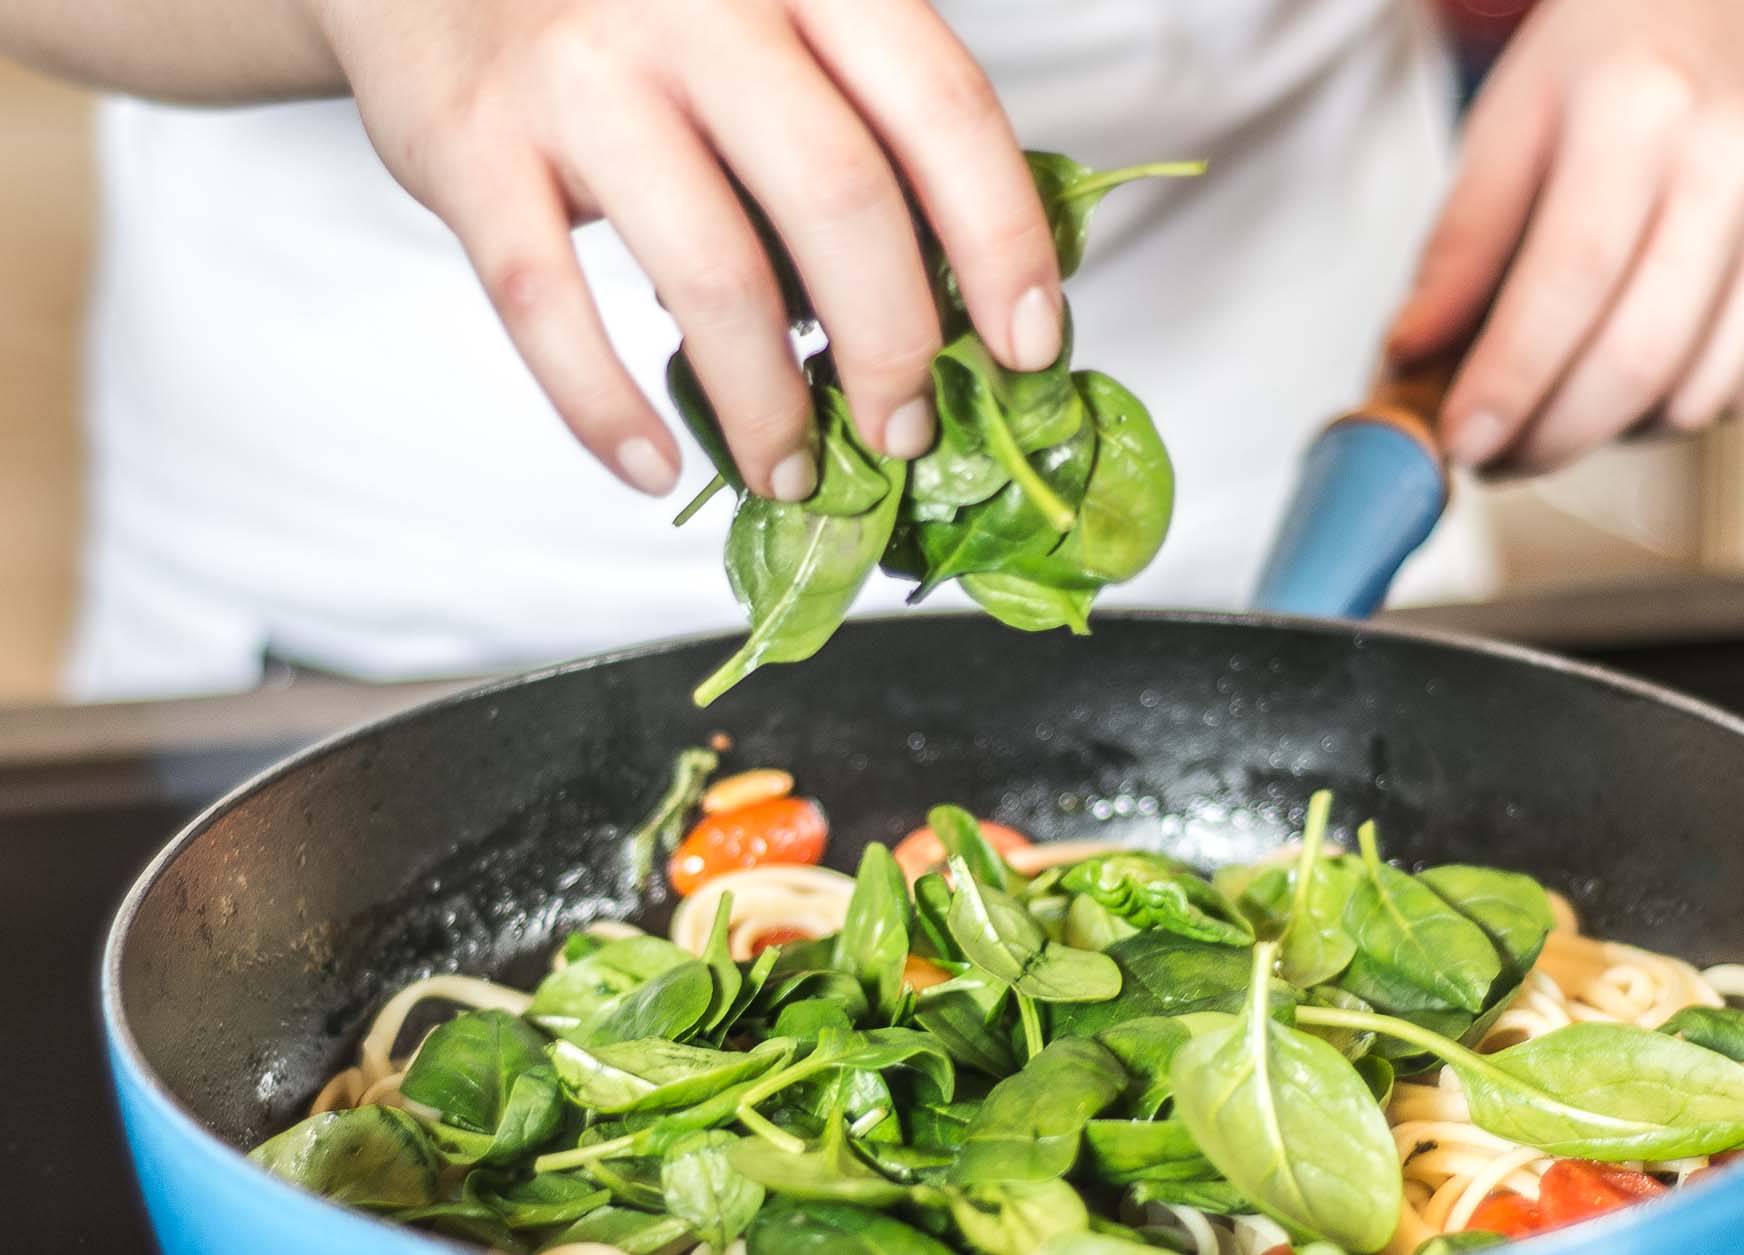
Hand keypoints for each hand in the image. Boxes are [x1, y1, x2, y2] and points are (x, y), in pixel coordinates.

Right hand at [309, 0, 1063, 498]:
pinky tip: (653, 466)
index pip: (940, 108)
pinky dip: (607, 411)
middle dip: (894, 347)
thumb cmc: (634, 1)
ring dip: (769, 405)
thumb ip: (854, 114)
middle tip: (905, 431)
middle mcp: (696, 0)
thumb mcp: (768, 11)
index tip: (1029, 346)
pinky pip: (549, 306)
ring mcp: (578, 71)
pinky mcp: (468, 142)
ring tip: (793, 471)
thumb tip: (962, 293)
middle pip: (841, 199)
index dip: (1003, 241)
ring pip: (714, 273)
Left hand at [1387, 0, 1743, 471]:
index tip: (1457, 443)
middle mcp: (1739, 160)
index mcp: (1642, 107)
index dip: (1508, 384)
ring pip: (1693, 393)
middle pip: (1637, 359)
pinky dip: (1671, 410)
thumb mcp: (1508, 119)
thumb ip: (1459, 243)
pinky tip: (1628, 374)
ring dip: (1604, 434)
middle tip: (1491, 457)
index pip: (1569, 283)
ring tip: (1551, 406)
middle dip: (1548, 437)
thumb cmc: (1605, 61)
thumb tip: (1412, 358)